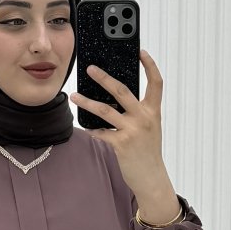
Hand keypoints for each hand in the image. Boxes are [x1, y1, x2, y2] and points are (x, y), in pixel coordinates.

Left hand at [69, 48, 171, 205]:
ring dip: (87, 102)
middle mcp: (144, 118)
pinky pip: (101, 132)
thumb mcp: (150, 128)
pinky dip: (92, 129)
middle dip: (104, 78)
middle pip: (122, 91)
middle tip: (90, 69)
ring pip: (105, 110)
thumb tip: (116, 98)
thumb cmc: (148, 152)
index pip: (156, 83)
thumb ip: (139, 112)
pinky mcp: (121, 144)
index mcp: (153, 111)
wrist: (151, 177)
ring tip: (74, 95)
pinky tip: (84, 126)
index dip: (150, 65)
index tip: (141, 52)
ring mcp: (132, 131)